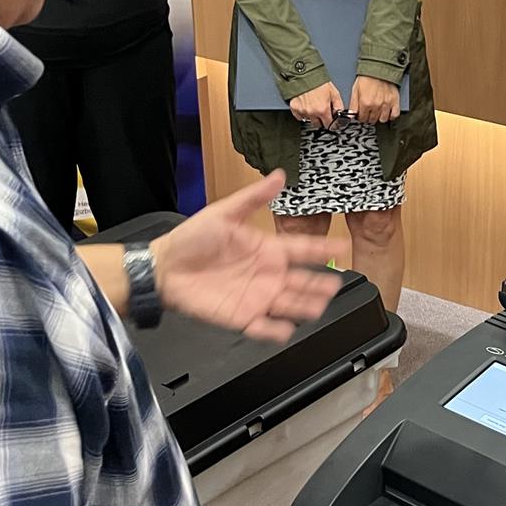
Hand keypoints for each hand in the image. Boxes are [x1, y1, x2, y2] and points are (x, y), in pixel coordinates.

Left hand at [153, 173, 343, 340]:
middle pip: (302, 281)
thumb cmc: (190, 239)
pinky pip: (263, 327)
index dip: (323, 248)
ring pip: (289, 304)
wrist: (163, 268)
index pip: (302, 249)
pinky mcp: (241, 317)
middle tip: (334, 284)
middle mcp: (266, 274)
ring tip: (319, 306)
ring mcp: (256, 297)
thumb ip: (253, 197)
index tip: (341, 247)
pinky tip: (287, 329)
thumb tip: (278, 176)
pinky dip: (275, 330)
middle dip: (320, 283)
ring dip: (305, 306)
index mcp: (266, 249)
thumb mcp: (224, 212)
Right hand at [289, 81, 344, 127]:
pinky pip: (299, 116)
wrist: (303, 73)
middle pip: (318, 124)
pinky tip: (306, 105)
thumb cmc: (318, 81)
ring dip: (312, 116)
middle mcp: (312, 112)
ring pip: (309, 120)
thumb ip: (338, 105)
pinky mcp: (294, 108)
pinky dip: (303, 113)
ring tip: (314, 105)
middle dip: (321, 120)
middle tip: (322, 111)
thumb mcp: (334, 92)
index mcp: (323, 110)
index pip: (329, 125)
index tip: (331, 121)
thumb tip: (341, 114)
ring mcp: (302, 111)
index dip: (331, 123)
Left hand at [350, 75, 401, 124]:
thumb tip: (351, 115)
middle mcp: (376, 105)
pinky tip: (387, 112)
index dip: (361, 117)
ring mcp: (386, 104)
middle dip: (369, 117)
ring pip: (382, 119)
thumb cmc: (368, 77)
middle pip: (372, 120)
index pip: (362, 118)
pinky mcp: (395, 101)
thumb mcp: (355, 89)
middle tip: (369, 112)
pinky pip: (394, 115)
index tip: (362, 114)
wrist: (380, 68)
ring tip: (377, 112)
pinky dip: (391, 115)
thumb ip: (353, 104)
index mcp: (365, 103)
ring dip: (379, 117)